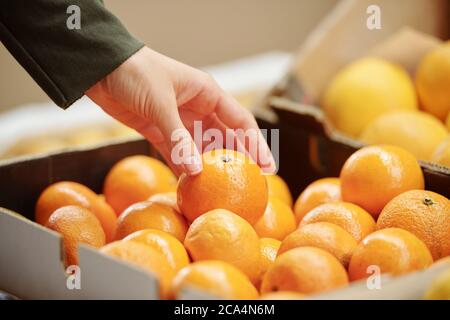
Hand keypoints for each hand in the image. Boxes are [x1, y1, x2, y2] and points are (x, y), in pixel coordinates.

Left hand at [86, 46, 274, 175]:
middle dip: (237, 160)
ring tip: (221, 190)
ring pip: (202, 149)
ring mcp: (179, 121)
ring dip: (209, 168)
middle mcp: (198, 108)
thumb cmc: (135, 73)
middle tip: (250, 184)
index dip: (256, 145)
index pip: (240, 121)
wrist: (101, 68)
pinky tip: (191, 185)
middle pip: (225, 138)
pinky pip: (178, 154)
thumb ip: (178, 138)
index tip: (267, 167)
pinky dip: (184, 168)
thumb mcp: (160, 103)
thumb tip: (197, 172)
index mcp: (207, 93)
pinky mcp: (160, 131)